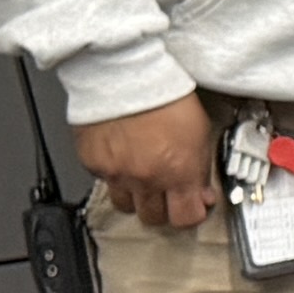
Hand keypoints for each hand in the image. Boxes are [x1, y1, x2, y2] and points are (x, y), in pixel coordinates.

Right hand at [75, 96, 217, 231]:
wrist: (125, 74)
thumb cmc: (165, 95)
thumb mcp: (200, 132)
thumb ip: (199, 168)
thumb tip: (201, 192)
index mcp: (178, 173)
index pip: (186, 219)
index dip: (191, 214)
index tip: (192, 207)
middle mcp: (146, 179)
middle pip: (152, 218)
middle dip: (163, 209)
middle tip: (166, 193)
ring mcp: (116, 174)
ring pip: (125, 205)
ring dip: (135, 196)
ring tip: (141, 176)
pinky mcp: (92, 164)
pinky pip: (103, 181)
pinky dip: (113, 174)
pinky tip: (121, 155)